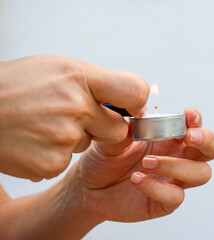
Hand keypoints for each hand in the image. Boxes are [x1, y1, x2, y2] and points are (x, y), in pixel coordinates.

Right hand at [0, 55, 148, 180]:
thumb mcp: (57, 69)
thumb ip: (95, 83)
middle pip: (118, 130)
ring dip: (70, 138)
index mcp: (79, 78)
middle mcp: (76, 107)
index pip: (135, 91)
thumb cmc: (16, 86)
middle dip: (103, 127)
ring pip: (86, 145)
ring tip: (40, 124)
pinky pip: (64, 161)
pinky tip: (32, 141)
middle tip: (74, 117)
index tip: (132, 109)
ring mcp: (63, 138)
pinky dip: (51, 154)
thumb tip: (130, 100)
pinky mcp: (50, 164)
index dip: (137, 103)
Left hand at [75, 108, 213, 221]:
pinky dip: (158, 187)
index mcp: (171, 137)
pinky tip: (137, 179)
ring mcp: (175, 180)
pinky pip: (176, 196)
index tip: (188, 115)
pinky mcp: (165, 202)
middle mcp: (179, 157)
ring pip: (201, 174)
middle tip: (188, 137)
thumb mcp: (114, 136)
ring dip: (177, 165)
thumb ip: (131, 125)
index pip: (196, 126)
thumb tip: (143, 111)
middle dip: (207, 141)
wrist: (89, 185)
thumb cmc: (106, 157)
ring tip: (146, 162)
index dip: (197, 121)